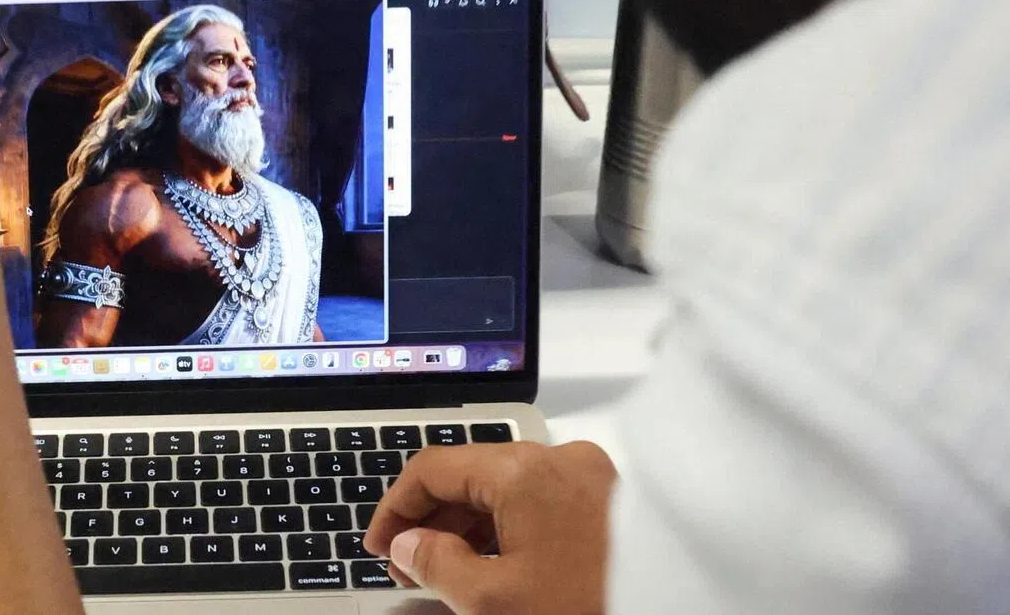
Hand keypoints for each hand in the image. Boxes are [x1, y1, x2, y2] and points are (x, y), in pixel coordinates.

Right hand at [364, 441, 617, 614]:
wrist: (676, 612)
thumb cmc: (588, 608)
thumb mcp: (495, 601)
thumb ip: (437, 565)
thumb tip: (408, 544)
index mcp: (524, 468)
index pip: (435, 466)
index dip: (397, 506)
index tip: (379, 543)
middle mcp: (558, 456)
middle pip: (473, 473)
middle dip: (434, 518)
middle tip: (406, 563)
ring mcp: (588, 473)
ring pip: (508, 487)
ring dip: (471, 525)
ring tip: (446, 572)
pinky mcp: (609, 496)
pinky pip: (542, 499)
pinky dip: (511, 527)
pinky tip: (495, 565)